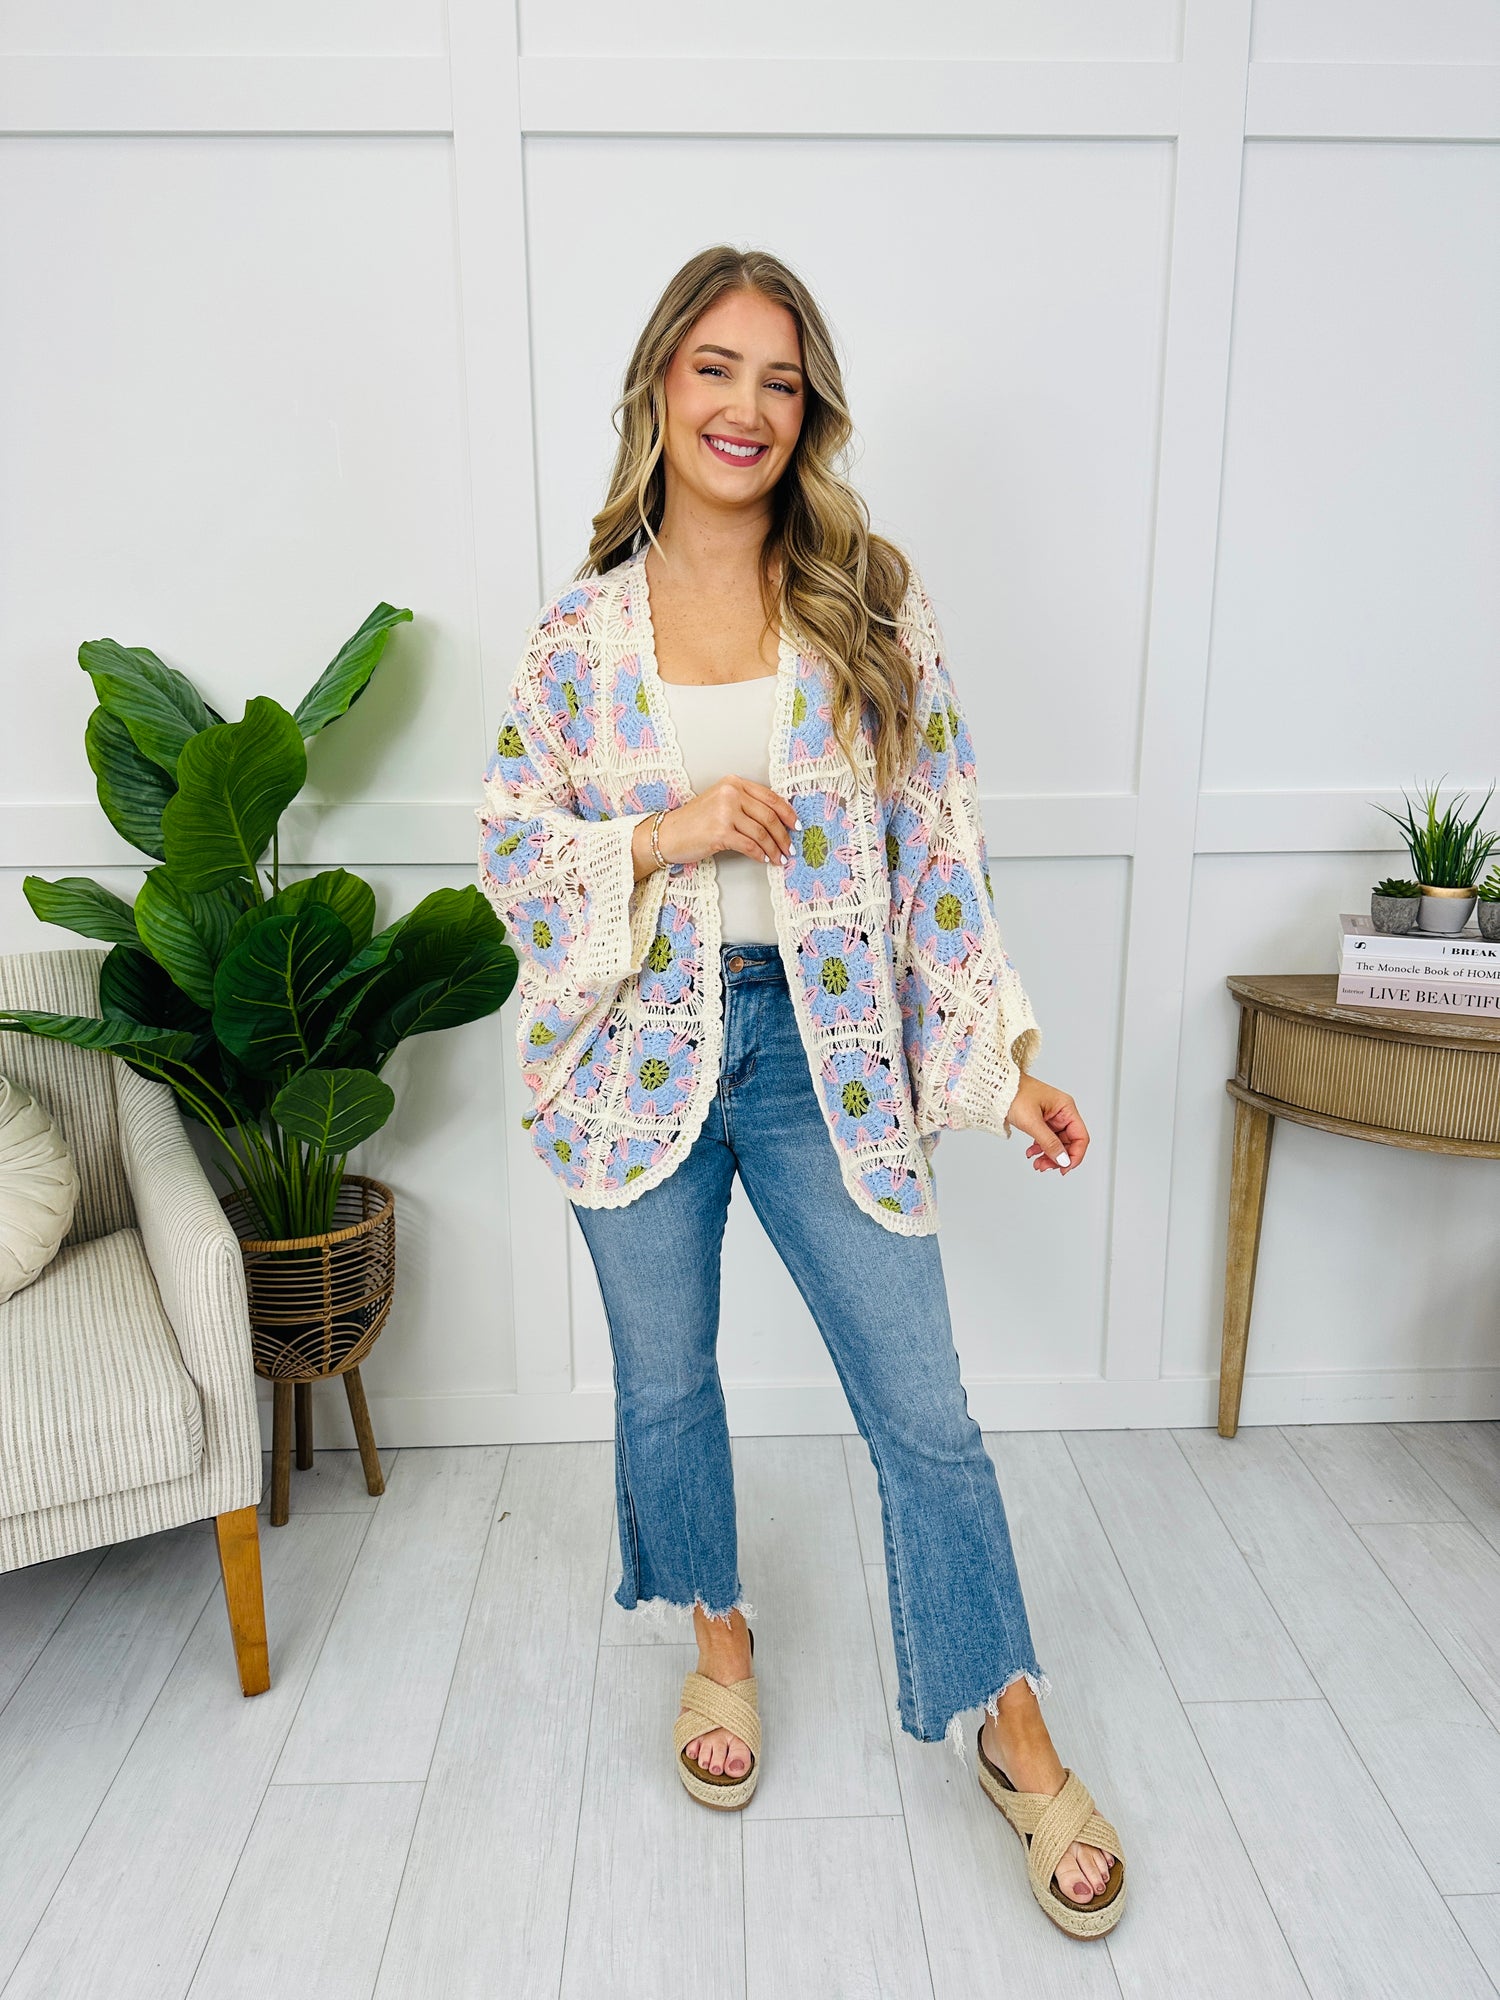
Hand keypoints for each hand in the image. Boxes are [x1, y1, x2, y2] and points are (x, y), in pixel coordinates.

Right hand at [656, 778, 797, 868]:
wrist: (668, 834)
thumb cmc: (694, 822)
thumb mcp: (720, 802)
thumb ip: (745, 805)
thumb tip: (776, 821)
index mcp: (733, 783)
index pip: (770, 797)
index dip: (787, 813)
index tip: (795, 826)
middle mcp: (730, 794)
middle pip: (769, 816)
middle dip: (783, 835)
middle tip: (790, 848)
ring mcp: (724, 812)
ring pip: (761, 833)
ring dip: (774, 848)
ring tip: (779, 858)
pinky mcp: (719, 832)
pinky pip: (749, 845)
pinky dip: (760, 854)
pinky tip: (764, 859)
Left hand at [1004, 1074, 1088, 1175]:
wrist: (995, 1086)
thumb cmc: (1013, 1094)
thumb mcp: (1032, 1122)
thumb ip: (1049, 1143)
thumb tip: (1063, 1160)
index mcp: (1066, 1107)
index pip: (1081, 1136)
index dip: (1075, 1155)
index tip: (1064, 1169)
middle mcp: (1062, 1112)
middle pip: (1069, 1142)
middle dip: (1058, 1157)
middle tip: (1044, 1167)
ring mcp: (1051, 1116)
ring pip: (1057, 1143)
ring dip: (1049, 1155)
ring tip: (1037, 1163)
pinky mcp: (1041, 1120)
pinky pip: (1046, 1139)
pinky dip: (1040, 1148)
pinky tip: (1031, 1153)